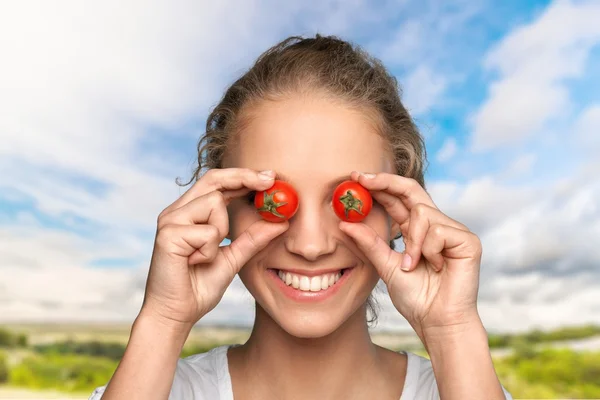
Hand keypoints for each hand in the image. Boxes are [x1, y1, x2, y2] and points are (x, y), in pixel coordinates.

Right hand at [141, 168, 288, 328]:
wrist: (176, 315)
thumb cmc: (198, 287)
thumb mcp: (233, 259)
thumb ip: (252, 239)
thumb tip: (280, 223)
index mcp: (190, 213)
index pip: (217, 184)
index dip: (243, 176)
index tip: (270, 177)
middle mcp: (177, 211)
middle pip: (214, 179)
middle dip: (244, 176)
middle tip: (270, 179)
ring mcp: (170, 220)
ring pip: (214, 203)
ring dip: (221, 231)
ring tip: (205, 255)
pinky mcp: (168, 233)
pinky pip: (208, 231)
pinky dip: (209, 250)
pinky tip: (194, 263)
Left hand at [339, 171, 481, 342]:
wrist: (436, 322)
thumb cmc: (415, 298)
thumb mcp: (385, 266)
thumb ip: (369, 244)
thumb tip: (344, 223)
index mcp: (416, 230)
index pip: (397, 199)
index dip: (378, 186)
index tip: (354, 178)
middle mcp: (435, 225)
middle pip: (412, 190)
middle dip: (385, 182)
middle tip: (362, 179)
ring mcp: (453, 231)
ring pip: (423, 213)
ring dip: (412, 241)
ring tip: (413, 264)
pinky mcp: (468, 241)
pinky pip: (439, 230)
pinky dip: (430, 249)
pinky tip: (436, 267)